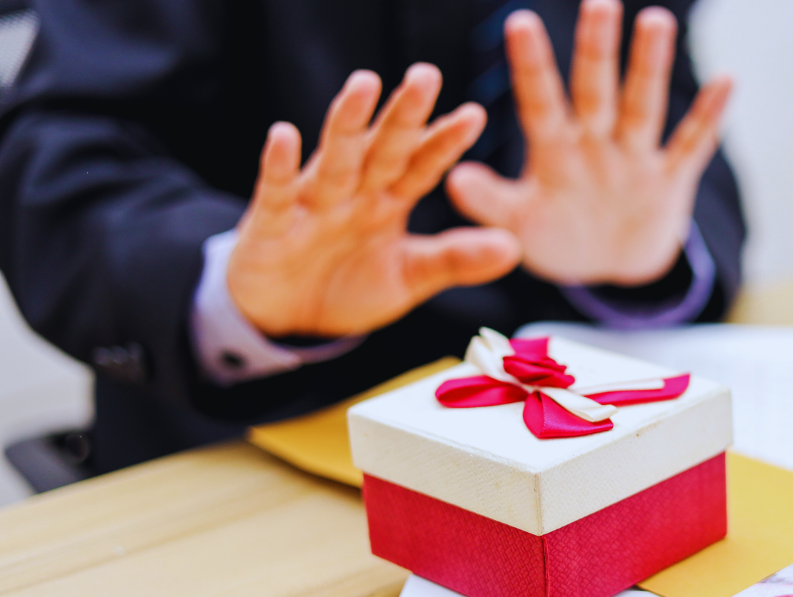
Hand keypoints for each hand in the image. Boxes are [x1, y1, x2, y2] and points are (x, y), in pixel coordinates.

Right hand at [228, 66, 520, 337]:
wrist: (288, 319)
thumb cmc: (348, 287)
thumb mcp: (409, 277)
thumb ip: (456, 260)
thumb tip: (515, 248)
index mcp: (389, 199)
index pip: (422, 165)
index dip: (445, 142)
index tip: (474, 115)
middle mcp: (354, 191)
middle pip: (383, 148)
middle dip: (404, 114)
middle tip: (427, 75)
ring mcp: (313, 203)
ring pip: (335, 158)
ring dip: (348, 122)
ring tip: (365, 83)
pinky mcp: (272, 223)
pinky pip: (278, 191)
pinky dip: (280, 166)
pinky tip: (284, 135)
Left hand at [446, 0, 732, 286]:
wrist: (609, 266)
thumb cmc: (558, 237)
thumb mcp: (521, 226)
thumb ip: (491, 203)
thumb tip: (454, 179)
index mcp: (554, 153)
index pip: (540, 103)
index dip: (532, 67)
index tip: (518, 23)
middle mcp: (595, 145)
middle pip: (595, 92)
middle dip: (596, 50)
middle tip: (598, 3)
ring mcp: (634, 160)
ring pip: (642, 107)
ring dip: (650, 68)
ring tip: (655, 21)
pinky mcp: (669, 182)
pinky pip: (692, 145)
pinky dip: (710, 117)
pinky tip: (728, 79)